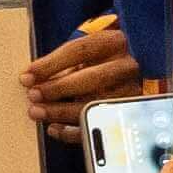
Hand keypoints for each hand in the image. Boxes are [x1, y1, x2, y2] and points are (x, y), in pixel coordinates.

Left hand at [24, 13, 145, 130]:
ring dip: (61, 111)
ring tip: (38, 113)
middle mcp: (127, 65)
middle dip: (57, 89)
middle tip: (34, 96)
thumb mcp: (90, 51)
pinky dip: (75, 131)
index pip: (80, 50)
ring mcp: (132, 90)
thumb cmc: (108, 57)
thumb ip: (66, 63)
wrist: (143, 65)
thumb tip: (33, 78)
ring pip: (95, 103)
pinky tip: (55, 128)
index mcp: (115, 41)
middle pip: (91, 78)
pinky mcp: (130, 111)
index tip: (28, 75)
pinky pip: (100, 125)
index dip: (51, 64)